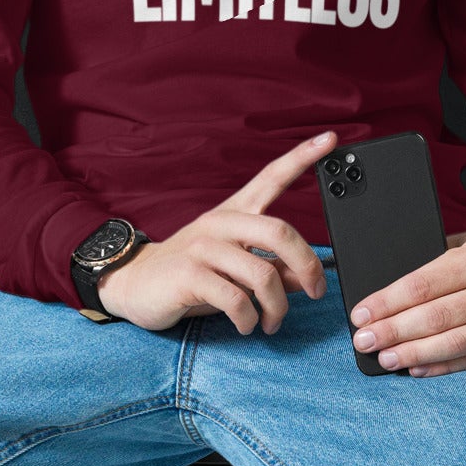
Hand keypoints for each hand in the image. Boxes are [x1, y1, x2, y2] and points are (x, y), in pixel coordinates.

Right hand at [97, 132, 335, 333]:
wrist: (134, 285)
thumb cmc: (189, 276)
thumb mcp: (235, 270)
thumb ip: (273, 270)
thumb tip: (307, 278)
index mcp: (234, 213)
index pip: (271, 177)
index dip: (302, 157)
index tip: (331, 140)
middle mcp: (221, 223)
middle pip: (281, 233)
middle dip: (308, 267)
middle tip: (316, 292)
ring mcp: (204, 247)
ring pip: (263, 276)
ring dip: (276, 308)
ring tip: (271, 322)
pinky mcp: (190, 274)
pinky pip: (237, 300)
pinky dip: (249, 320)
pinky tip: (246, 325)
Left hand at [349, 226, 465, 376]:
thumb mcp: (464, 243)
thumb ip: (433, 265)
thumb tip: (385, 296)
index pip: (423, 285)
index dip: (387, 303)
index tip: (361, 315)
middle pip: (436, 317)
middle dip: (393, 331)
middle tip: (364, 340)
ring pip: (454, 343)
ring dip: (414, 354)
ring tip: (385, 358)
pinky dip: (442, 367)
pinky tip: (417, 369)